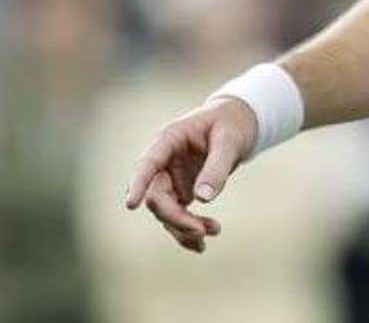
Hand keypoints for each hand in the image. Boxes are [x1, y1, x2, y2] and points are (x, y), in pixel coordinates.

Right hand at [122, 97, 257, 253]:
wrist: (238, 124)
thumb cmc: (231, 124)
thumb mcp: (230, 141)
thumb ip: (217, 167)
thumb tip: (203, 198)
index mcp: (169, 139)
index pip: (147, 163)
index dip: (138, 183)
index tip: (131, 204)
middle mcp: (164, 161)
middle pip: (157, 195)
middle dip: (176, 217)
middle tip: (202, 230)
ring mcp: (170, 178)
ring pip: (165, 211)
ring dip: (185, 227)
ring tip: (215, 231)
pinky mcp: (180, 191)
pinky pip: (176, 215)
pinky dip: (187, 231)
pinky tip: (201, 245)